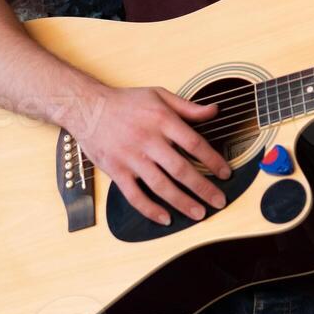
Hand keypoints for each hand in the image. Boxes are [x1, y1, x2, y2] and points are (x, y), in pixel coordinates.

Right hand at [71, 84, 232, 226]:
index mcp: (162, 120)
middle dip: (203, 188)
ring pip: (160, 185)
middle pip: (180, 169)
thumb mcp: (159, 95)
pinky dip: (150, 209)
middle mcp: (148, 140)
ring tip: (199, 213)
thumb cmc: (126, 102)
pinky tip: (165, 218)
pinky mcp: (116, 171)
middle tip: (219, 201)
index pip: (194, 143)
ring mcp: (131, 158)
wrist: (87, 107)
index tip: (225, 173)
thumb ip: (188, 106)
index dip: (212, 160)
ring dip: (182, 202)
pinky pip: (134, 195)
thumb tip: (214, 110)